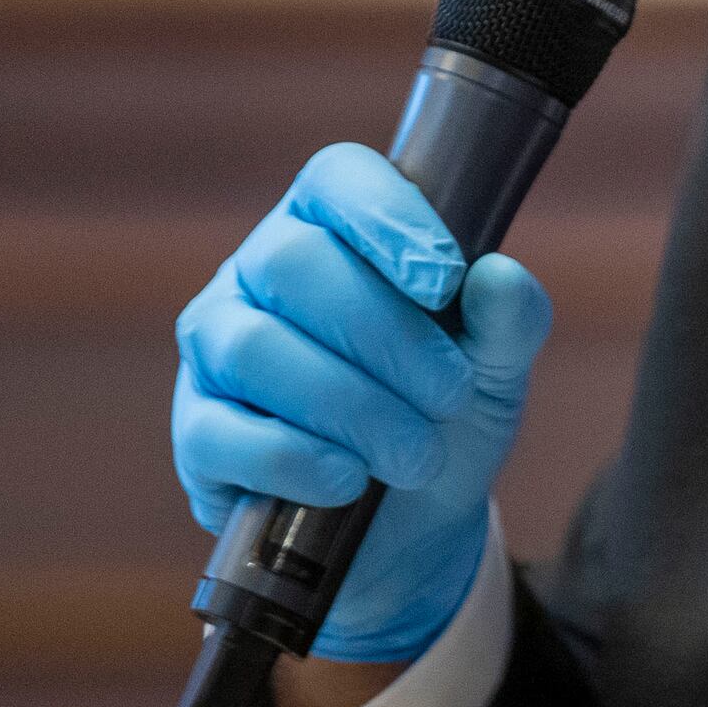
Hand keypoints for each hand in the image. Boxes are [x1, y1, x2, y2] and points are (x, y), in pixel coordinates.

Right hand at [171, 143, 552, 661]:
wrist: (415, 526)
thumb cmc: (445, 415)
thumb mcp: (496, 368)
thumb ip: (509, 319)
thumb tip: (498, 277)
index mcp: (333, 229)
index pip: (337, 180)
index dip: (387, 219)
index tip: (446, 283)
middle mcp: (259, 273)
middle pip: (291, 264)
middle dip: (385, 335)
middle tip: (450, 395)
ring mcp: (216, 350)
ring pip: (255, 348)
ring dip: (351, 405)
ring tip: (415, 453)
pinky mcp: (198, 432)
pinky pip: (223, 433)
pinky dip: (297, 460)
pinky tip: (350, 481)